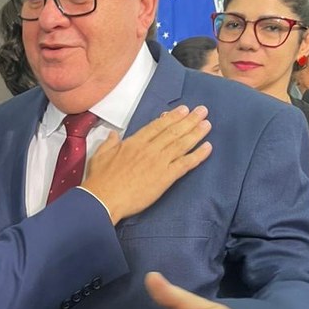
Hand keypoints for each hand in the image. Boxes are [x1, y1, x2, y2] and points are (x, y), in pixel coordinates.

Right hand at [82, 106, 210, 223]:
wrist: (104, 199)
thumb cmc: (100, 179)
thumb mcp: (100, 154)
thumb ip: (110, 142)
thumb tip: (113, 134)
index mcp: (134, 142)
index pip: (157, 126)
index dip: (172, 117)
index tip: (183, 109)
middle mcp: (149, 149)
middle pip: (173, 131)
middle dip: (189, 120)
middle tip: (202, 111)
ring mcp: (159, 162)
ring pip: (181, 144)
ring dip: (196, 133)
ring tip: (207, 124)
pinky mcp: (165, 178)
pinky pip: (185, 164)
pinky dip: (198, 155)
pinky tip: (208, 147)